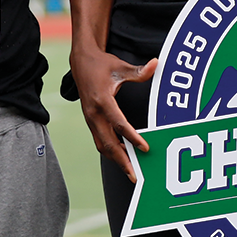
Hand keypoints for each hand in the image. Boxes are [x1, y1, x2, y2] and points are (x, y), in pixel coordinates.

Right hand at [70, 48, 155, 181]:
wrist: (80, 62)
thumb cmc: (101, 64)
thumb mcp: (120, 66)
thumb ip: (138, 71)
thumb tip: (156, 64)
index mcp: (102, 100)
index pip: (118, 123)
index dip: (132, 137)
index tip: (144, 148)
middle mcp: (94, 113)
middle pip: (108, 142)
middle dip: (122, 160)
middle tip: (135, 174)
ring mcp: (90, 119)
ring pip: (102, 144)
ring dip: (116, 159)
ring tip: (130, 172)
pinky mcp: (91, 121)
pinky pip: (100, 140)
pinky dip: (110, 151)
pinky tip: (122, 158)